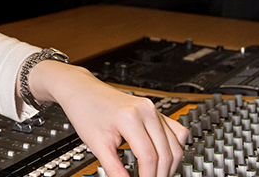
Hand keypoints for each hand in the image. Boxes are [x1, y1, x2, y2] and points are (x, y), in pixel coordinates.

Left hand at [26, 61, 188, 176]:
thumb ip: (113, 168)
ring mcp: (153, 109)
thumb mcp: (96, 144)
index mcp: (130, 117)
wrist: (82, 91)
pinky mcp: (155, 111)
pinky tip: (164, 158)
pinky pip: (176, 132)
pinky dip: (174, 148)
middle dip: (160, 174)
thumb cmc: (85, 111)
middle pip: (166, 153)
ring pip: (176, 144)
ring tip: (156, 175)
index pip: (149, 157)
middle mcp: (147, 111)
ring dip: (170, 164)